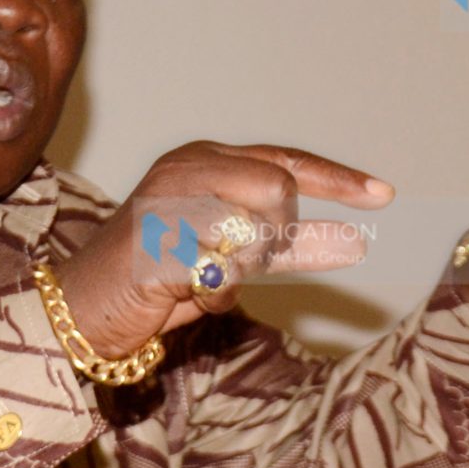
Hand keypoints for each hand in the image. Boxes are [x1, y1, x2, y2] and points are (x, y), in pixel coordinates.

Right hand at [56, 141, 392, 356]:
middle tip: (238, 259)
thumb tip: (355, 242)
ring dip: (241, 267)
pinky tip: (185, 291)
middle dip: (277, 235)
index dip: (339, 179)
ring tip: (202, 275)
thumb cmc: (159, 278)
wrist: (83, 309)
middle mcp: (185, 167)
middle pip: (279, 189)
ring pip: (254, 228)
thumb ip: (288, 245)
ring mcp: (167, 200)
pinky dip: (216, 293)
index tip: (385, 195)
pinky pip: (224, 271)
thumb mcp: (234, 255)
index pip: (286, 160)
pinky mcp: (156, 240)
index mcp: (204, 158)